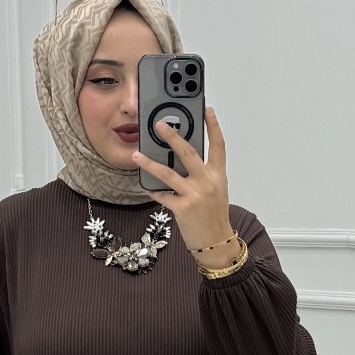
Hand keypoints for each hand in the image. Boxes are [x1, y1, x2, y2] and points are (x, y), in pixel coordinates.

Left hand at [130, 106, 233, 253]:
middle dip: (172, 136)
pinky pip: (163, 196)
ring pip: (168, 173)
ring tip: (137, 155)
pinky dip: (154, 191)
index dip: (213, 126)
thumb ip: (204, 174)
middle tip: (159, 124)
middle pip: (188, 152)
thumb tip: (184, 160)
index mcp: (218, 175)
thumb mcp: (216, 190)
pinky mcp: (182, 209)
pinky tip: (147, 187)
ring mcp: (194, 195)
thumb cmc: (215, 217)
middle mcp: (207, 182)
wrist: (216, 243)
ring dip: (149, 163)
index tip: (206, 110)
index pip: (218, 145)